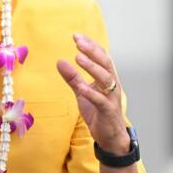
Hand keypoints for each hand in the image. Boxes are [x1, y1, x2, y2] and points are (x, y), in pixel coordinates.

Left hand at [57, 33, 129, 153]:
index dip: (90, 45)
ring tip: (78, 58)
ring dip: (92, 67)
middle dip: (92, 51)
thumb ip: (72, 77)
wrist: (109, 136)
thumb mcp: (81, 92)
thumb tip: (60, 61)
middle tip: (78, 41)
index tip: (77, 36)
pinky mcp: (108, 111)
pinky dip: (91, 92)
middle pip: (105, 63)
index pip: (101, 56)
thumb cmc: (97, 111)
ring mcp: (111, 97)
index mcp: (107, 77)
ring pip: (105, 79)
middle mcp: (112, 84)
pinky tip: (80, 86)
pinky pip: (100, 100)